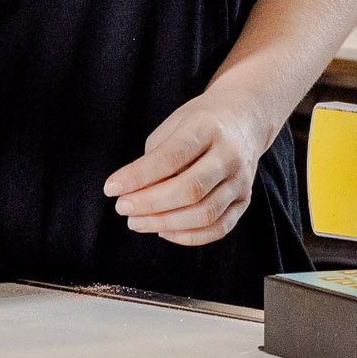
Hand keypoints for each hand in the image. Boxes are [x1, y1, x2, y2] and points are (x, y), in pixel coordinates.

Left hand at [105, 87, 276, 247]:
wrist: (243, 120)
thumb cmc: (198, 124)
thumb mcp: (173, 127)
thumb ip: (153, 159)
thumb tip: (132, 195)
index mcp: (208, 128)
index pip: (170, 158)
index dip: (138, 177)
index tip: (111, 188)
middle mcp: (230, 155)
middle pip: (190, 189)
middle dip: (149, 204)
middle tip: (123, 208)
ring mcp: (241, 181)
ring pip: (205, 215)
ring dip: (164, 224)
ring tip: (136, 222)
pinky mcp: (245, 201)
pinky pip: (218, 229)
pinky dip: (188, 237)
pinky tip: (163, 230)